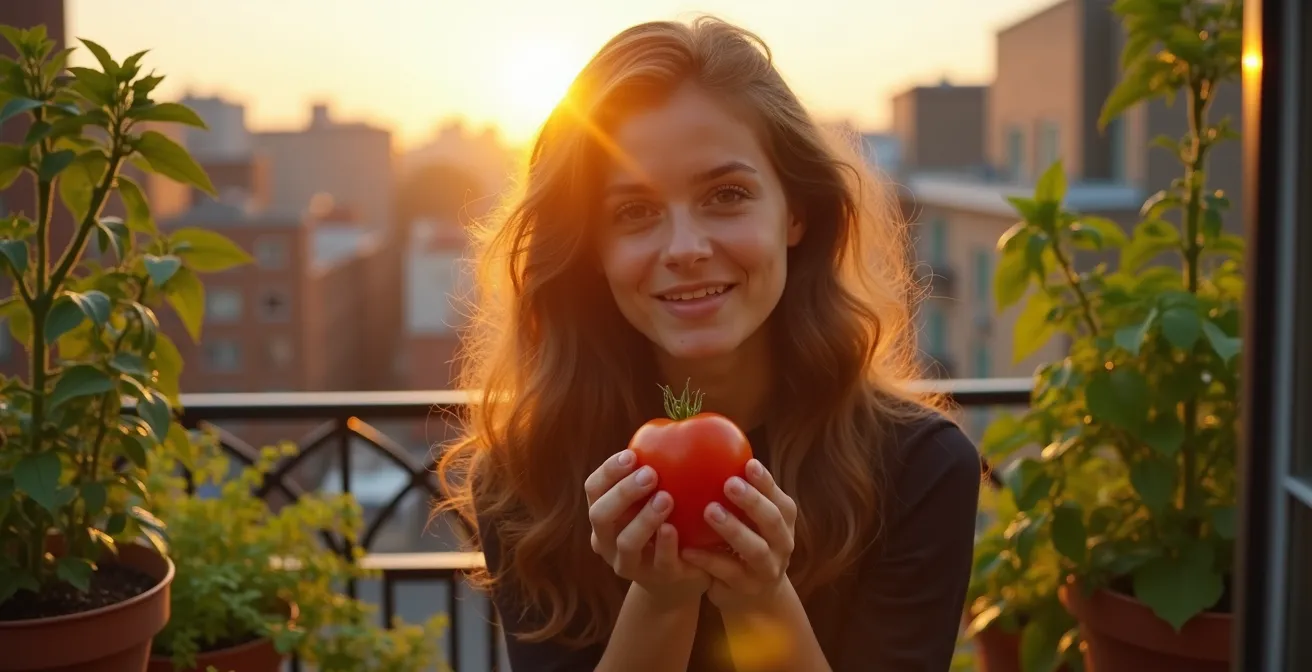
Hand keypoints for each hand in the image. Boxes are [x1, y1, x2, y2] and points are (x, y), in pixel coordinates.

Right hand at [585, 449, 710, 608]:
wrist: (681, 576)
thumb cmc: (667, 522)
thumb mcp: (656, 496)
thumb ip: (657, 472)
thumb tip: (676, 424)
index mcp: (604, 514)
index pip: (593, 489)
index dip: (608, 472)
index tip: (631, 456)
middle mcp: (607, 540)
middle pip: (600, 515)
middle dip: (623, 493)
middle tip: (650, 474)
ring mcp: (628, 564)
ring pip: (625, 543)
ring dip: (644, 519)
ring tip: (666, 498)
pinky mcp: (655, 580)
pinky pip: (657, 564)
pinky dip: (664, 546)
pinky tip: (675, 529)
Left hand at [680, 459, 796, 612]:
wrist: (752, 596)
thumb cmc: (743, 542)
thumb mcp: (748, 519)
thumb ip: (738, 493)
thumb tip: (711, 449)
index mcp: (784, 522)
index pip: (780, 500)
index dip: (767, 482)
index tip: (748, 464)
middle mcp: (782, 545)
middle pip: (773, 521)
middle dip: (753, 502)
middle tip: (729, 484)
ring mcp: (767, 570)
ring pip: (755, 549)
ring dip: (733, 529)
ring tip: (709, 511)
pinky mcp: (747, 589)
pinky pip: (728, 573)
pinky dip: (708, 559)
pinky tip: (687, 548)